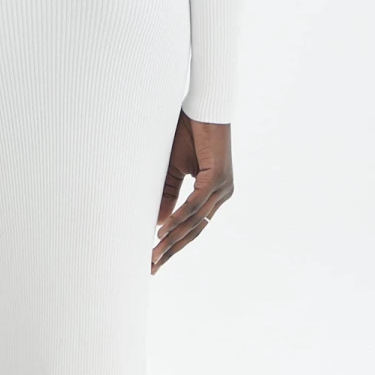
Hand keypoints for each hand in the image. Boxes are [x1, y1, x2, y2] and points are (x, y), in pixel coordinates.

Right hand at [152, 112, 232, 272]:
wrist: (204, 107)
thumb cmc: (190, 132)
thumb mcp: (174, 168)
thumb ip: (168, 194)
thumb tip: (158, 223)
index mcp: (213, 194)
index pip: (192, 227)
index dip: (174, 244)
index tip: (156, 260)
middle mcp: (221, 195)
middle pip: (194, 231)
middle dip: (171, 250)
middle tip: (152, 267)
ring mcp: (223, 188)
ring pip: (195, 221)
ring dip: (173, 239)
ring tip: (154, 255)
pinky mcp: (219, 178)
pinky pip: (197, 204)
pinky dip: (180, 217)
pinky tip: (165, 231)